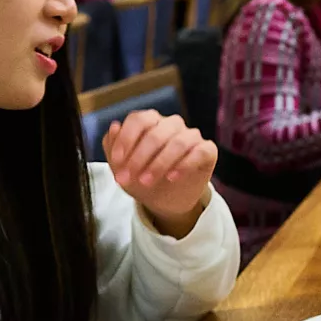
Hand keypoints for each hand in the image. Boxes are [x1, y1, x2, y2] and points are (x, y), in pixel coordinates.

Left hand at [104, 110, 217, 234]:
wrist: (164, 201)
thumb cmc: (142, 176)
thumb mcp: (122, 166)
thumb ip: (113, 146)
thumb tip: (114, 127)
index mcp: (150, 122)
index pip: (138, 120)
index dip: (126, 140)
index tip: (117, 162)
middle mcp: (172, 124)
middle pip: (156, 133)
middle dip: (139, 158)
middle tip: (127, 179)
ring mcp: (191, 136)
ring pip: (178, 142)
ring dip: (159, 164)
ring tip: (146, 182)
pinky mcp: (208, 151)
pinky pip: (200, 152)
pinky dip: (185, 164)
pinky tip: (172, 178)